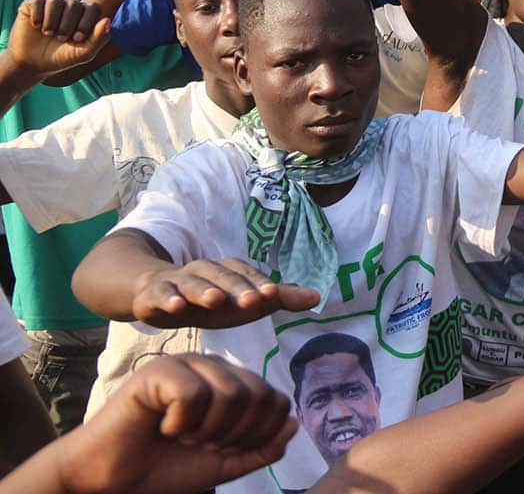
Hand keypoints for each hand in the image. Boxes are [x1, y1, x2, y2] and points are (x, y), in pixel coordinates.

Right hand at [8, 0, 110, 75]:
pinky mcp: (33, 4)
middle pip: (74, 4)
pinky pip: (37, 2)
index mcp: (86, 14)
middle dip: (68, 25)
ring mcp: (51, 3)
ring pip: (55, 1)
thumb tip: (107, 20)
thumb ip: (98, 38)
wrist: (34, 63)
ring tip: (49, 34)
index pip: (93, 8)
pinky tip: (36, 26)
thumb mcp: (84, 53)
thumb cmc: (63, 57)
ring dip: (52, 22)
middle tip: (61, 39)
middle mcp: (70, 5)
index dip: (86, 23)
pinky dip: (37, 16)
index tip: (77, 39)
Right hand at [54, 354, 295, 493]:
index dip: (257, 435)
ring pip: (229, 393)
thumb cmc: (168, 467)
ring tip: (183, 436)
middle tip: (201, 443)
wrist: (114, 481)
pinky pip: (193, 393)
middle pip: (258, 395)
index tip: (225, 449)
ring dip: (207, 430)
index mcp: (232, 383)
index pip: (275, 400)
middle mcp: (213, 367)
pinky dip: (181, 422)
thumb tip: (294, 424)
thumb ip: (262, 448)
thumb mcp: (225, 463)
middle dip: (233, 434)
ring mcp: (186, 364)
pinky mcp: (159, 370)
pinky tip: (164, 427)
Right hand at [132, 258, 319, 328]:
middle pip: (223, 277)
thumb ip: (279, 300)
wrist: (159, 296)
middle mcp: (206, 271)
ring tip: (214, 301)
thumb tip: (317, 297)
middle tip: (252, 302)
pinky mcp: (152, 294)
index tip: (273, 296)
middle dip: (238, 289)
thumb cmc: (212, 301)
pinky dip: (166, 299)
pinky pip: (158, 294)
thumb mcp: (243, 303)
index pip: (248, 276)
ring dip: (203, 290)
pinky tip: (175, 307)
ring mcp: (178, 281)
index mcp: (229, 272)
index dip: (260, 285)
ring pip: (192, 282)